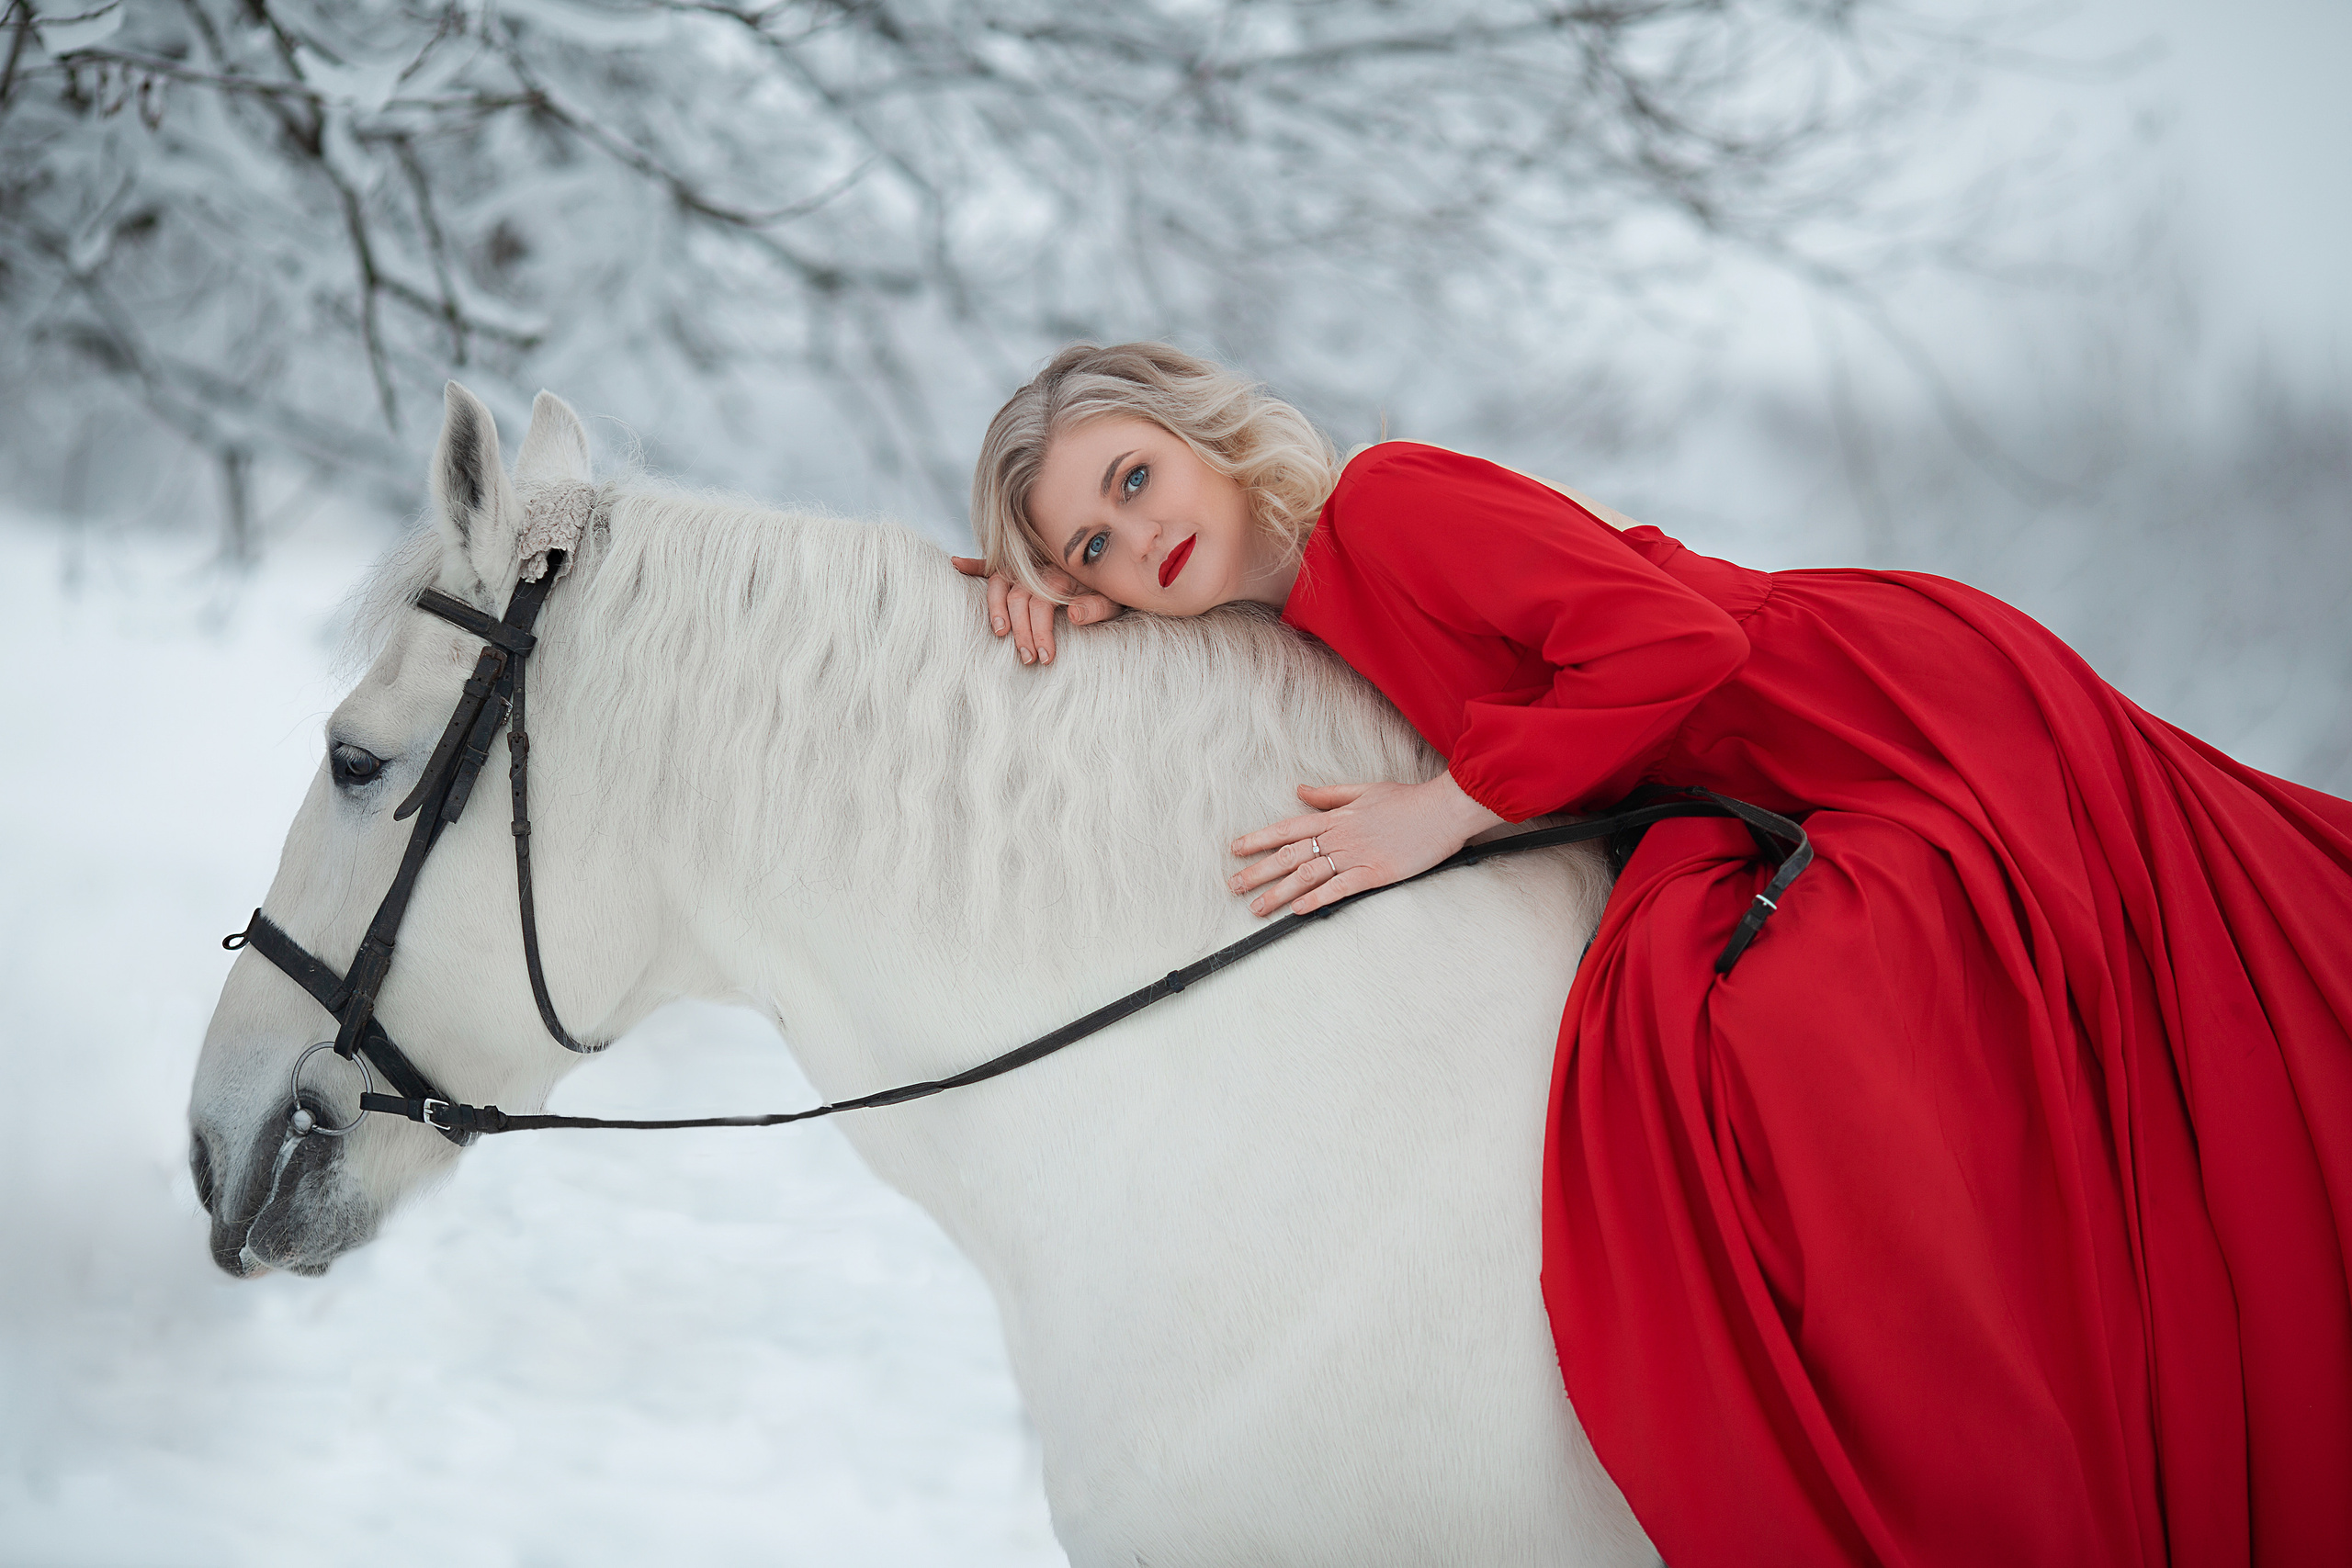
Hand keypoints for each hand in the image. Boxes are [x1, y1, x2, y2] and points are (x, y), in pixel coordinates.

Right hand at [951, 556, 1121, 664]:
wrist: (1114, 567)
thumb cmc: (1111, 589)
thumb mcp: (1113, 600)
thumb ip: (1097, 607)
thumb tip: (1074, 617)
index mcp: (1061, 574)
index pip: (1041, 604)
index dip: (1040, 631)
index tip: (1045, 657)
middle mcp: (1040, 567)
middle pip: (1019, 598)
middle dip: (1021, 631)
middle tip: (1027, 658)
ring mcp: (1028, 565)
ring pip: (1001, 583)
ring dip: (996, 607)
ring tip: (999, 632)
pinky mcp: (1021, 566)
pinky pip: (994, 562)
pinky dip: (974, 563)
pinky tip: (955, 564)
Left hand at [1228, 775, 1505, 917]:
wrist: (1443, 810)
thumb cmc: (1406, 800)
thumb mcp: (1364, 789)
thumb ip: (1330, 794)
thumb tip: (1300, 792)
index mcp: (1335, 816)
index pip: (1287, 828)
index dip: (1259, 839)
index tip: (1236, 849)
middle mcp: (1340, 836)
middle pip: (1290, 854)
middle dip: (1258, 871)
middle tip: (1232, 886)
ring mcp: (1356, 855)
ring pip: (1308, 874)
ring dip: (1279, 893)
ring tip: (1256, 909)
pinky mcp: (1375, 873)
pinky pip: (1340, 888)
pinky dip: (1317, 899)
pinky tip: (1298, 910)